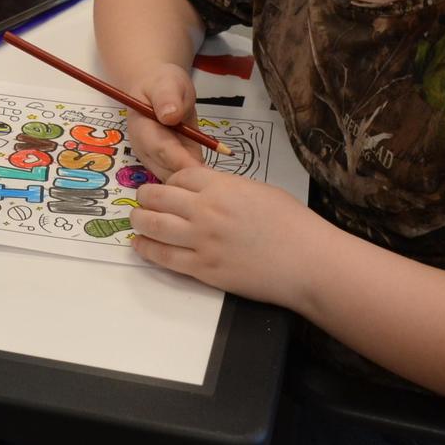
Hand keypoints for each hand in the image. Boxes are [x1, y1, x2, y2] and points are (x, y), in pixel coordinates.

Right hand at [123, 64, 204, 178]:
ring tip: (216, 181)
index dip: (180, 160)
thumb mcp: (167, 83)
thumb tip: (169, 115)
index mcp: (141, 128)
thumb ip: (167, 97)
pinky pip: (180, 176)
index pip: (160, 149)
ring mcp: (154, 159)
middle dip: (188, 177)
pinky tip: (212, 178)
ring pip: (173, 178)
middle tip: (215, 181)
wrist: (157, 90)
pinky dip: (195, 178)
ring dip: (192, 181)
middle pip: (165, 170)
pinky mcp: (167, 164)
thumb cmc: (162, 85)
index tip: (200, 168)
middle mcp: (144, 149)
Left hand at [129, 166, 324, 304]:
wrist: (308, 262)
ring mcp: (201, 240)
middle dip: (146, 196)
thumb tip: (210, 191)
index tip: (169, 186)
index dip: (171, 180)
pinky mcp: (203, 269)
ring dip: (139, 220)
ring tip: (135, 219)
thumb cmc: (293, 224)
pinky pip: (164, 256)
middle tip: (142, 200)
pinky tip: (140, 245)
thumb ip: (229, 188)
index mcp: (221, 186)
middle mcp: (205, 210)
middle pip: (158, 196)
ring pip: (154, 225)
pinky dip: (147, 249)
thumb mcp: (259, 191)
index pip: (179, 176)